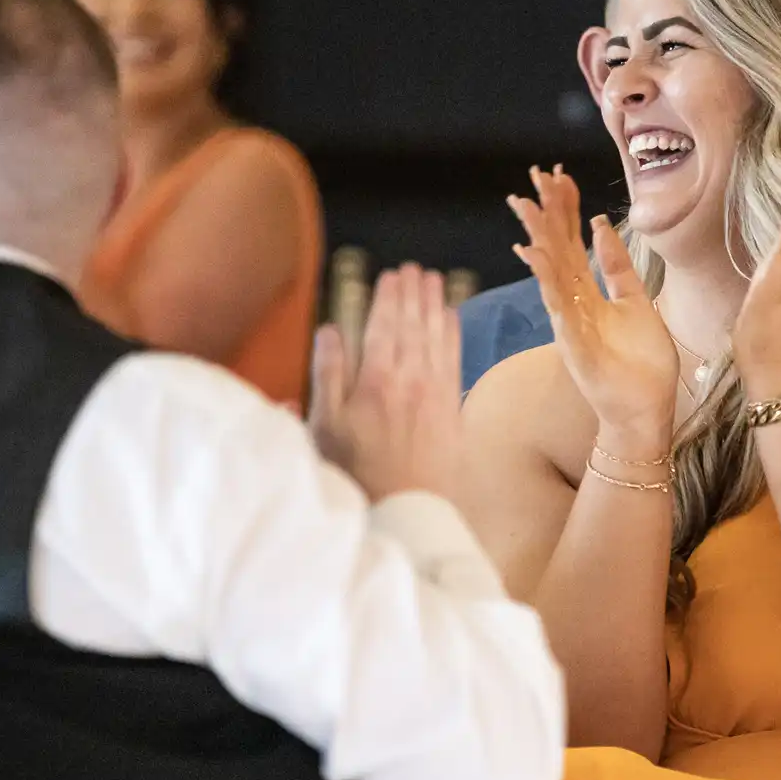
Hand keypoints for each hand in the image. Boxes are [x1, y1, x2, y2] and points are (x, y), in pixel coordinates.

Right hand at [308, 264, 462, 501]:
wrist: (404, 509)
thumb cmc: (356, 471)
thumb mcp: (325, 426)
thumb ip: (328, 374)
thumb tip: (331, 330)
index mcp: (376, 381)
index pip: (385, 326)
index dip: (389, 298)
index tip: (392, 274)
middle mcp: (411, 380)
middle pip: (414, 325)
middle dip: (414, 294)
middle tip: (415, 269)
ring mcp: (436, 393)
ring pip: (437, 337)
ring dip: (435, 305)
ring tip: (434, 281)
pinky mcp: (452, 408)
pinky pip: (455, 359)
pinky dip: (453, 334)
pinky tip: (452, 318)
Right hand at [508, 165, 677, 449]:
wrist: (645, 411)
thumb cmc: (642, 364)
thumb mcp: (637, 302)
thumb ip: (619, 267)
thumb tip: (602, 226)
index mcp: (590, 293)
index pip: (573, 241)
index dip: (566, 209)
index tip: (558, 175)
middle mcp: (574, 304)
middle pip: (557, 248)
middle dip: (546, 212)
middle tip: (534, 175)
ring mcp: (571, 323)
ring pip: (551, 271)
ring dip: (537, 236)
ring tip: (524, 204)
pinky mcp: (574, 344)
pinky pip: (558, 307)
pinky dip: (546, 280)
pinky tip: (534, 254)